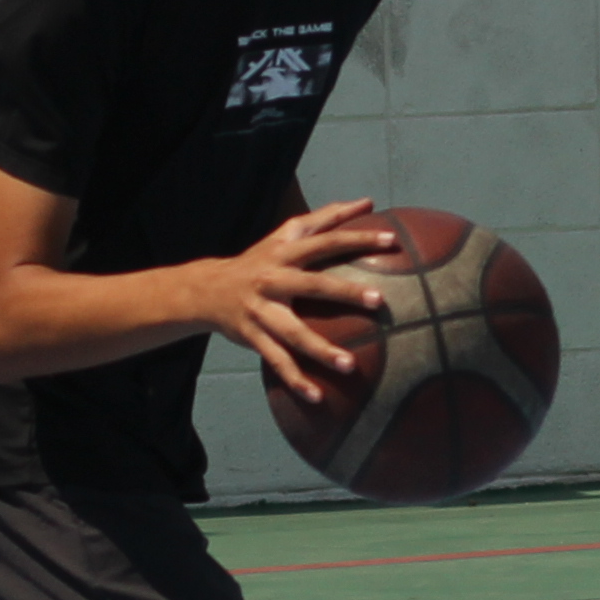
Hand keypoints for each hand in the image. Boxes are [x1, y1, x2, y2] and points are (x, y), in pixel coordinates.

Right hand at [216, 198, 397, 399]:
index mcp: (285, 253)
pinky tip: (316, 396)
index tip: (392, 240)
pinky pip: (277, 361)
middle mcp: (273, 279)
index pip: (326, 241)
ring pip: (293, 333)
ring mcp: (262, 311)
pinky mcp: (253, 337)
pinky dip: (296, 380)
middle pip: (313, 285)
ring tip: (350, 366)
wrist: (207, 289)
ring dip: (321, 350)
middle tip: (380, 301)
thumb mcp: (285, 235)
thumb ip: (325, 218)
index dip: (357, 238)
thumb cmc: (259, 259)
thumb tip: (367, 202)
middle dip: (346, 292)